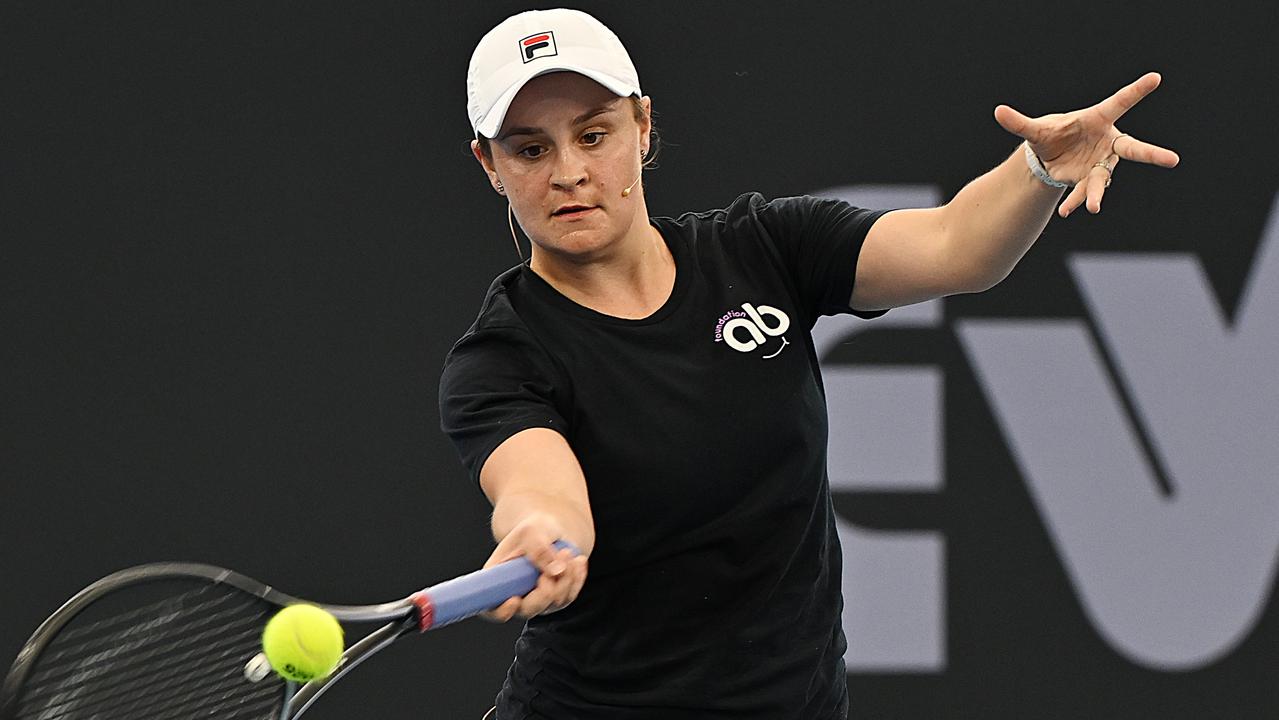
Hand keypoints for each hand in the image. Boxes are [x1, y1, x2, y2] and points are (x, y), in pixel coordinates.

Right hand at [481, 513, 588, 621]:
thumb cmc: (533, 531)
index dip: (501, 611)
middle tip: (556, 562)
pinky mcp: (555, 600)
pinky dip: (576, 578)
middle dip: (546, 589)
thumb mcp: (532, 532)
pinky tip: (577, 561)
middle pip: (528, 610)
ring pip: (554, 602)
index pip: (492, 608)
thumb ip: (539, 549)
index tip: (514, 600)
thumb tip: (556, 572)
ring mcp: (536, 601)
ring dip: (566, 578)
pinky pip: (569, 596)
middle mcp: (515, 596)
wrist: (549, 532)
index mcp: (498, 581)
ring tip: (566, 552)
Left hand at [994, 72, 1179, 217]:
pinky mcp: (1091, 179)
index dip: (1136, 91)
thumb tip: (997, 111)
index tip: (1155, 77)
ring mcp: (1102, 163)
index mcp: (1097, 119)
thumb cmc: (1053, 134)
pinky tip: (1067, 211)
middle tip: (1173, 160)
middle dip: (1152, 155)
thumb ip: (1019, 123)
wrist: (1052, 154)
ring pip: (1104, 178)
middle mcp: (1107, 142)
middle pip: (1133, 149)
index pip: (1118, 102)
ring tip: (1092, 207)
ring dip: (1097, 192)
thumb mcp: (1035, 130)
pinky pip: (1085, 191)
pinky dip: (1076, 200)